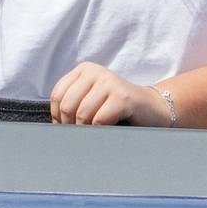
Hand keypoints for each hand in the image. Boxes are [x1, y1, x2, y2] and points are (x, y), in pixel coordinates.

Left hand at [48, 62, 171, 126]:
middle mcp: (95, 71)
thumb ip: (73, 105)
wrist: (153, 109)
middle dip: (70, 127)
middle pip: (67, 106)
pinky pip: (99, 120)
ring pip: (82, 114)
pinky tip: (108, 132)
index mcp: (84, 70)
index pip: (57, 95)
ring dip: (86, 131)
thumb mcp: (92, 101)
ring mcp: (110, 82)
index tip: (66, 130)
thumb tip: (53, 128)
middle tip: (80, 137)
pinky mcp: (122, 97)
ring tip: (94, 135)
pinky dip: (100, 133)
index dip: (57, 117)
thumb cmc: (118, 109)